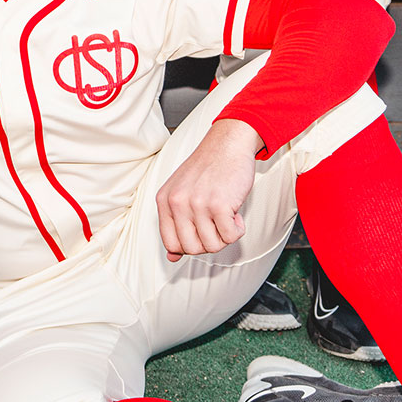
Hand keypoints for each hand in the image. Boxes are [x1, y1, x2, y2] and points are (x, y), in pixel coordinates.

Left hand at [154, 119, 261, 261]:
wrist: (227, 144)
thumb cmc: (207, 168)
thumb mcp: (181, 192)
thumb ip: (175, 222)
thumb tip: (172, 257)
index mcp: (164, 200)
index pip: (170, 243)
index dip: (189, 245)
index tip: (201, 233)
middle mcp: (177, 202)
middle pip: (191, 249)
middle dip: (209, 242)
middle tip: (216, 224)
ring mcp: (197, 203)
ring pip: (212, 246)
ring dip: (224, 236)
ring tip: (226, 215)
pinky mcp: (219, 204)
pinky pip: (230, 237)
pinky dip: (238, 229)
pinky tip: (235, 212)